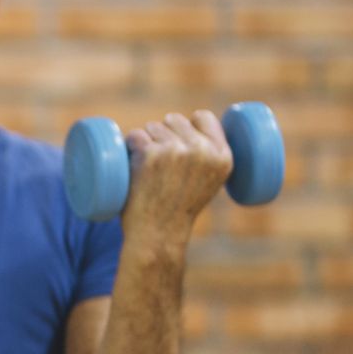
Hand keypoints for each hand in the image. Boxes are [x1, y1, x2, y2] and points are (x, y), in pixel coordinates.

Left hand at [122, 110, 232, 246]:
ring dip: (145, 141)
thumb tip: (193, 126)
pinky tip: (132, 163)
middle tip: (159, 163)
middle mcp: (202, 150)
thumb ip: (207, 157)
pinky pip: (135, 136)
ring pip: (153, 126)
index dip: (188, 124)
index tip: (178, 137)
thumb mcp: (208, 183)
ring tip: (148, 170)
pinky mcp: (150, 154)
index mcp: (223, 156)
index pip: (204, 117)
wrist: (157, 236)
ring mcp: (176, 150)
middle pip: (175, 119)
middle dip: (163, 133)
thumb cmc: (177, 212)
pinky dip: (129, 146)